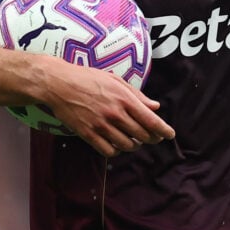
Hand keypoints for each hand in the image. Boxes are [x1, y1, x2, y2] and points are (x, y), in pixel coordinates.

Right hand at [42, 59, 175, 157]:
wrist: (60, 84)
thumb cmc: (89, 78)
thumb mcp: (116, 80)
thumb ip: (137, 95)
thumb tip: (155, 106)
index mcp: (125, 99)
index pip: (151, 120)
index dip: (163, 130)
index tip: (170, 135)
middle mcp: (115, 114)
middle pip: (142, 135)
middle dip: (151, 138)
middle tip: (153, 138)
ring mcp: (101, 125)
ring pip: (127, 145)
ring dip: (134, 145)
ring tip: (134, 141)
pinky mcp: (88, 134)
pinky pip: (108, 151)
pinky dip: (117, 151)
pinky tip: (117, 145)